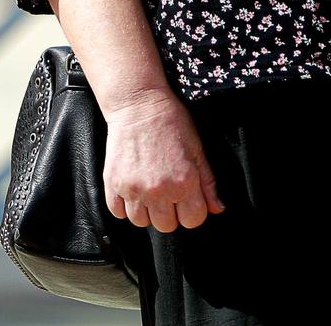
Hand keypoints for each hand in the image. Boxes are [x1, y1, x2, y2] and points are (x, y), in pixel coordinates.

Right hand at [100, 88, 224, 232]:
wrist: (139, 104)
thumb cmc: (172, 123)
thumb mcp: (197, 150)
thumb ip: (208, 183)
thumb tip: (217, 209)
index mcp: (184, 182)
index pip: (193, 221)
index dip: (192, 211)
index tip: (187, 198)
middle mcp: (158, 191)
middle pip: (167, 226)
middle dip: (170, 212)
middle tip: (167, 191)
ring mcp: (133, 189)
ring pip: (141, 223)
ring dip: (147, 211)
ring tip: (149, 189)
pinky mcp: (113, 184)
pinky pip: (118, 213)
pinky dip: (125, 206)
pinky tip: (133, 189)